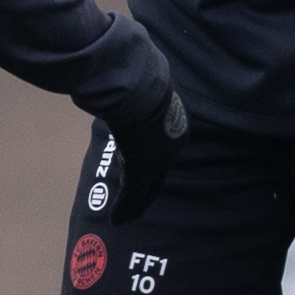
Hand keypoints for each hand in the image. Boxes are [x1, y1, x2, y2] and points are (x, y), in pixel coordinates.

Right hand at [96, 85, 187, 224]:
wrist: (142, 88)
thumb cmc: (142, 80)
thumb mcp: (148, 86)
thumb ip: (143, 91)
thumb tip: (133, 73)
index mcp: (176, 125)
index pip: (164, 151)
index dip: (155, 166)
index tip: (146, 174)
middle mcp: (171, 147)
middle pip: (158, 176)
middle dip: (147, 193)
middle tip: (139, 208)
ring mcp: (158, 160)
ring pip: (144, 189)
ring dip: (134, 206)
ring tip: (126, 220)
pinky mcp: (141, 170)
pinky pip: (131, 195)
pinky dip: (124, 209)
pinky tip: (118, 221)